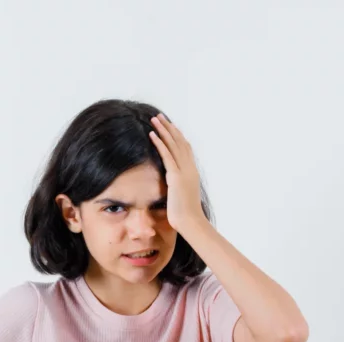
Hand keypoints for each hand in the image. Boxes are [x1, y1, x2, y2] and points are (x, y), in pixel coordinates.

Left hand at [148, 112, 205, 232]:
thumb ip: (178, 188)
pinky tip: (152, 134)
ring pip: (173, 144)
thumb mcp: (182, 197)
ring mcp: (184, 171)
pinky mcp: (176, 177)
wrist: (191, 223)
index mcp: (192, 172)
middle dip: (169, 127)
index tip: (170, 126)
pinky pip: (166, 155)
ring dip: (163, 130)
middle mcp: (190, 168)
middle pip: (179, 142)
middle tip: (160, 116)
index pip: (185, 148)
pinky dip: (159, 143)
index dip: (177, 136)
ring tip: (154, 119)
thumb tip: (173, 188)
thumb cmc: (186, 216)